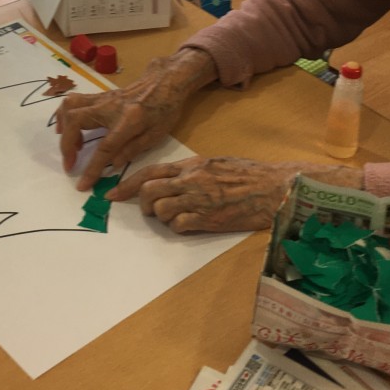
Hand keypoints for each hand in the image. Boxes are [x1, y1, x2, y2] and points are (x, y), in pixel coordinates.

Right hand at [56, 48, 217, 190]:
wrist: (165, 81)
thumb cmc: (165, 108)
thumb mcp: (156, 134)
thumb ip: (133, 149)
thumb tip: (113, 165)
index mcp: (128, 120)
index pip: (104, 148)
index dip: (91, 168)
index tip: (82, 184)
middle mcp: (110, 107)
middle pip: (76, 120)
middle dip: (66, 145)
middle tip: (70, 164)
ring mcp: (103, 98)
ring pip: (70, 106)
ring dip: (63, 128)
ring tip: (71, 146)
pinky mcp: (99, 95)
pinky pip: (74, 102)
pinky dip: (66, 117)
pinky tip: (70, 129)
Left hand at [110, 157, 364, 233]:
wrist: (276, 187)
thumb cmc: (251, 174)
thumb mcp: (217, 162)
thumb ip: (193, 170)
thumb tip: (173, 179)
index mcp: (192, 164)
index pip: (150, 171)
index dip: (127, 183)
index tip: (113, 194)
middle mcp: (191, 180)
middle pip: (148, 190)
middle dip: (141, 203)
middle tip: (147, 210)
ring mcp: (199, 200)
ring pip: (159, 210)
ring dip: (160, 216)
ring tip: (174, 216)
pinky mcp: (208, 220)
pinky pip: (178, 225)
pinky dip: (178, 227)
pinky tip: (190, 224)